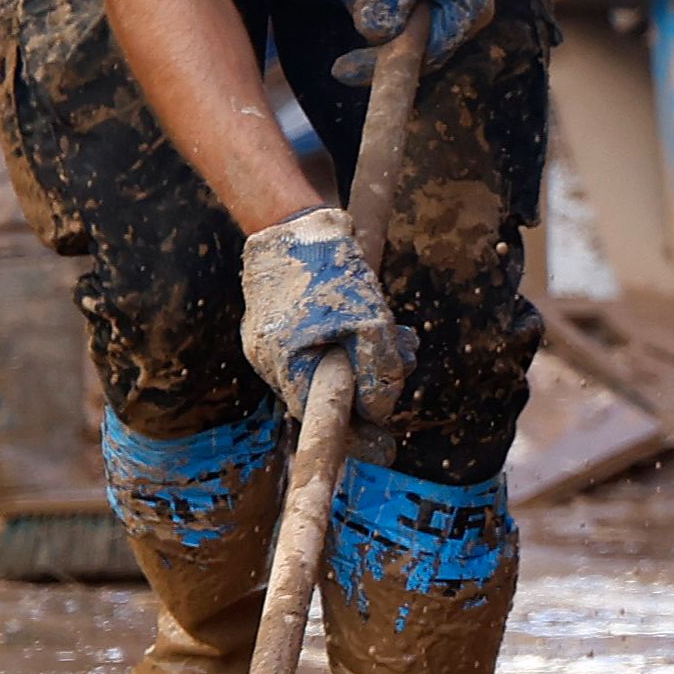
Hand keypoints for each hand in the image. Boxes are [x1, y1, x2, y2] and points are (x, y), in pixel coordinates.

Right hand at [242, 206, 412, 423]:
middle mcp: (269, 360)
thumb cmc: (332, 270)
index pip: (321, 418)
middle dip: (372, 386)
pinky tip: (378, 327)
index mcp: (286, 364)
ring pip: (326, 372)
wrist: (294, 224)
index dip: (355, 436)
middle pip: (326, 396)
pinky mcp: (276, 328)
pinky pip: (318, 352)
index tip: (386, 449)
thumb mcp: (370, 321)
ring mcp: (268, 344)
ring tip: (402, 338)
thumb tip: (379, 412)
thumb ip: (378, 370)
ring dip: (369, 362)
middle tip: (405, 359)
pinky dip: (350, 345)